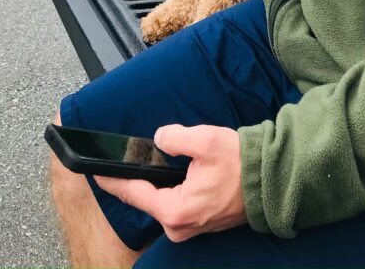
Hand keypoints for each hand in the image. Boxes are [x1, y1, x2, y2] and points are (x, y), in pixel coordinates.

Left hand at [94, 124, 245, 241]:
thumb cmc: (241, 164)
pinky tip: (167, 172)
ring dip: (153, 182)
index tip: (94, 171)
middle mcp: (179, 226)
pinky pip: (172, 204)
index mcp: (176, 211)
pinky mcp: (197, 222)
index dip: (112, 180)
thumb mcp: (204, 141)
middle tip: (122, 158)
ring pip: (159, 201)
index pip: (133, 193)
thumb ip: (174, 137)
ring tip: (146, 161)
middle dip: (134, 178)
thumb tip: (158, 139)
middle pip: (144, 199)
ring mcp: (188, 228)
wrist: (270, 180)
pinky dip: (167, 188)